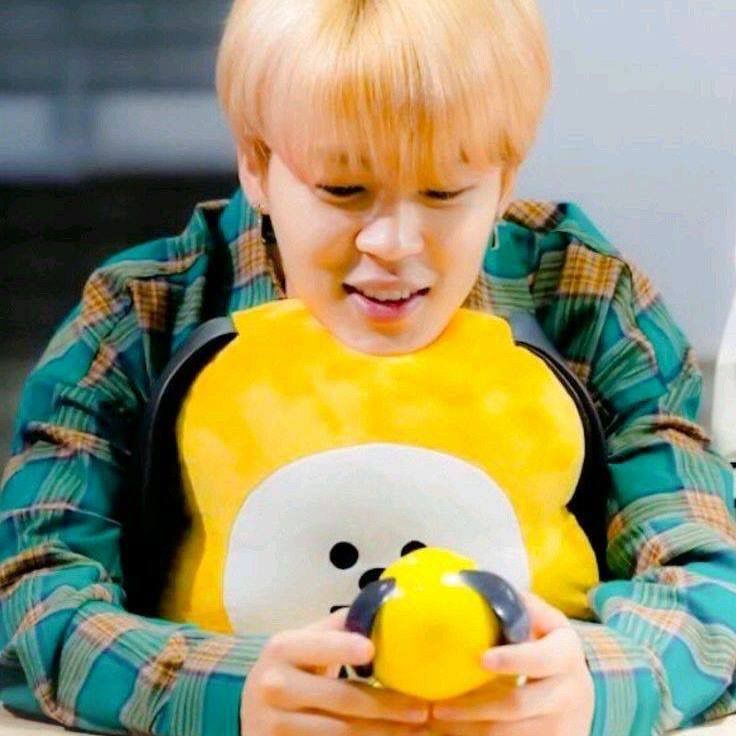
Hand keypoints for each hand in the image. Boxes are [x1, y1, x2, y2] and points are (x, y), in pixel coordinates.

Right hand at [240, 608, 430, 734]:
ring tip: (416, 727)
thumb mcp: (304, 641)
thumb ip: (338, 627)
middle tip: (422, 708)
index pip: (318, 648)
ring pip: (341, 732)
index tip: (372, 650)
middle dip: (386, 705)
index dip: (343, 649)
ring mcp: (276, 725)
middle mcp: (274, 686)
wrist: (250, 709)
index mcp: (283, 648)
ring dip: (384, 732)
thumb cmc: (291, 667)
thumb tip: (385, 604)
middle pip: (340, 698)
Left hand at [428, 592, 593, 735]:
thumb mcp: (544, 621)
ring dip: (471, 730)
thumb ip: (517, 605)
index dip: (512, 660)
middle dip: (474, 708)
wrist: (580, 692)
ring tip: (438, 720)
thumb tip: (470, 580)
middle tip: (437, 706)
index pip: (540, 658)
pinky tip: (455, 733)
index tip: (480, 659)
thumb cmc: (549, 646)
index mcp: (566, 653)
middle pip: (517, 705)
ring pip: (511, 734)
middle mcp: (570, 691)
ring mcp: (563, 724)